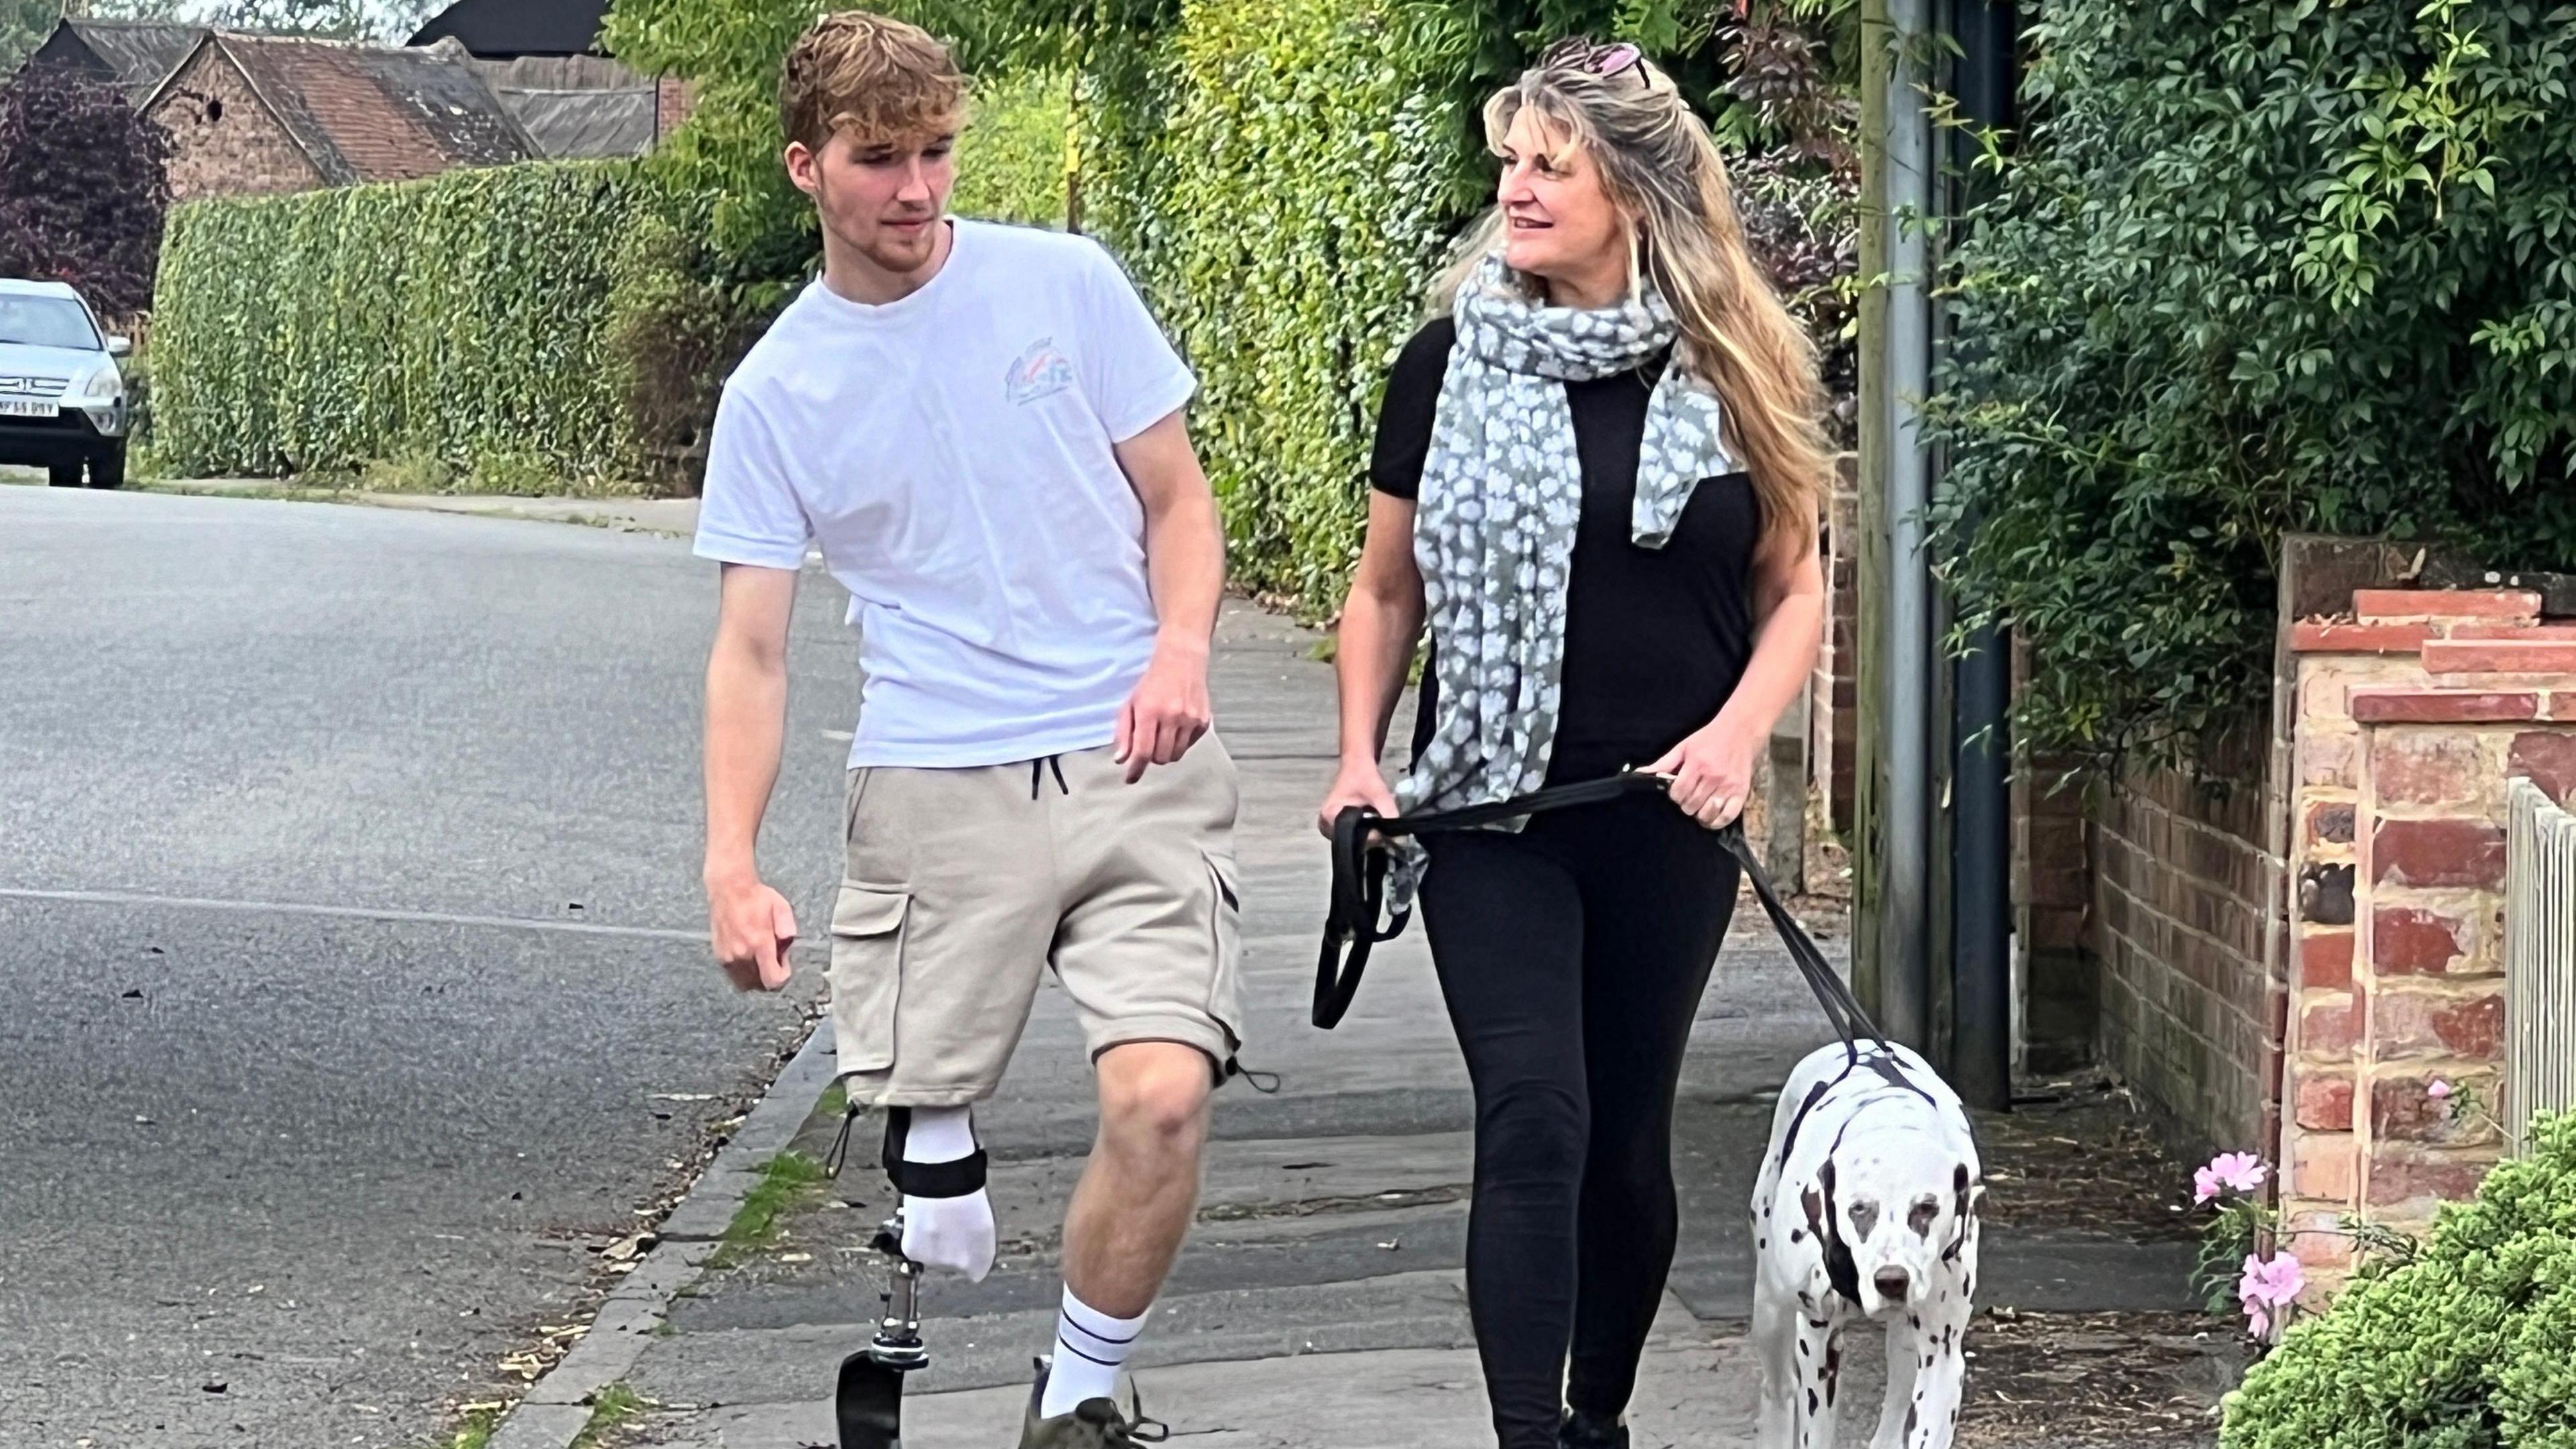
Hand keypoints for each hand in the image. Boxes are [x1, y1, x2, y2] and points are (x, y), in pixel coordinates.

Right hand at [706, 870, 796, 991]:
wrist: (728, 889)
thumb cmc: (756, 897)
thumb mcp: (781, 906)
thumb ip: (788, 926)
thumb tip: (788, 942)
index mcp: (759, 943)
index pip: (772, 979)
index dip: (783, 976)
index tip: (784, 963)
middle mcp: (742, 954)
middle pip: (760, 985)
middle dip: (770, 976)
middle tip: (773, 958)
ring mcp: (728, 957)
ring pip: (745, 983)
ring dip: (756, 976)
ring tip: (760, 957)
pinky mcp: (719, 955)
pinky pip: (734, 975)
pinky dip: (743, 971)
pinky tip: (748, 954)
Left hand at [1116, 639, 1212, 782]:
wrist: (1181, 660)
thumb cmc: (1151, 683)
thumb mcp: (1131, 703)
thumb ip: (1124, 732)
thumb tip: (1121, 759)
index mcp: (1149, 711)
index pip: (1143, 751)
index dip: (1135, 769)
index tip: (1130, 779)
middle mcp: (1172, 716)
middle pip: (1160, 757)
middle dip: (1151, 757)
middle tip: (1148, 744)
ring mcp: (1190, 719)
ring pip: (1176, 755)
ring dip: (1166, 752)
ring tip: (1162, 736)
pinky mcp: (1203, 721)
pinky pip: (1189, 745)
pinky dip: (1180, 743)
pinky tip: (1176, 728)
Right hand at [1318, 759, 1398, 836]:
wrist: (1357, 763)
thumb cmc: (1363, 776)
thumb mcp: (1379, 794)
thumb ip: (1389, 814)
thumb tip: (1400, 838)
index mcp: (1329, 816)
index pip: (1352, 838)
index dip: (1371, 835)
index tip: (1383, 827)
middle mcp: (1325, 824)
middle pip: (1352, 842)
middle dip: (1370, 835)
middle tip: (1382, 823)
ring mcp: (1329, 826)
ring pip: (1353, 840)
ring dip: (1368, 834)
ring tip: (1376, 820)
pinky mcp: (1336, 824)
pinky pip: (1352, 835)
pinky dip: (1363, 831)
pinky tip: (1371, 822)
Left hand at [1646, 716, 1760, 830]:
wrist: (1740, 731)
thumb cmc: (1708, 739)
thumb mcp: (1684, 747)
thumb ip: (1663, 763)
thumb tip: (1640, 774)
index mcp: (1697, 764)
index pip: (1678, 792)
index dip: (1675, 795)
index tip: (1678, 791)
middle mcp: (1713, 776)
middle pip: (1691, 805)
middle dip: (1686, 804)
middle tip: (1689, 798)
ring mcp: (1728, 786)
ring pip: (1707, 813)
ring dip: (1699, 814)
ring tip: (1699, 806)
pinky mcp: (1741, 792)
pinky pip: (1727, 816)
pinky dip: (1717, 821)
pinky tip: (1711, 817)